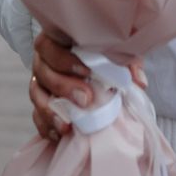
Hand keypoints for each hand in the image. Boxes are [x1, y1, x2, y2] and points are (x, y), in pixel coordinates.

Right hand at [27, 29, 146, 143]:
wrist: (95, 67)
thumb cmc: (103, 54)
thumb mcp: (116, 53)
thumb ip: (127, 62)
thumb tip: (139, 82)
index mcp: (57, 41)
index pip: (49, 46)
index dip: (64, 59)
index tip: (87, 71)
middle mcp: (44, 61)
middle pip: (43, 72)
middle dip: (63, 87)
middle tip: (86, 99)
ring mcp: (40, 82)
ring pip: (36, 95)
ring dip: (51, 111)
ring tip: (67, 125)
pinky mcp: (41, 102)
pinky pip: (36, 115)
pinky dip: (45, 126)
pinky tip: (60, 134)